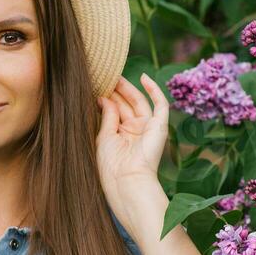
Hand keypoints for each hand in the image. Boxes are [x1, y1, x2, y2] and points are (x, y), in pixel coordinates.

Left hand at [95, 73, 169, 221]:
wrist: (127, 180)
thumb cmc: (112, 164)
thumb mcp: (104, 137)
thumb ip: (107, 116)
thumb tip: (105, 97)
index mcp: (121, 135)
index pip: (114, 111)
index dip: (107, 97)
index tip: (94, 85)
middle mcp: (135, 130)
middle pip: (126, 104)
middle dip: (116, 90)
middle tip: (104, 75)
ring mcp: (148, 127)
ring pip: (139, 102)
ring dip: (128, 88)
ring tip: (115, 74)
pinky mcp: (160, 126)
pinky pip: (160, 105)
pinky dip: (154, 90)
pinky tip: (143, 77)